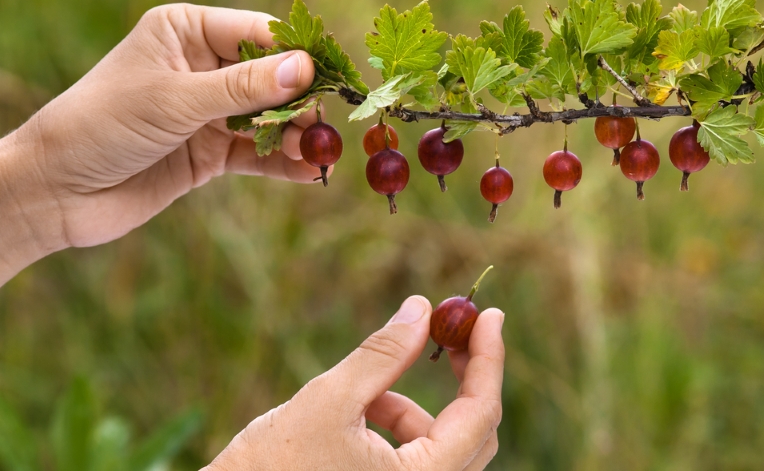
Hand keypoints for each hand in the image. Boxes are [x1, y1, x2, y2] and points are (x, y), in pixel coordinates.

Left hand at [0, 4, 320, 288]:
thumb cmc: (103, 125)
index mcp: (187, 32)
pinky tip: (309, 173)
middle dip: (300, 102)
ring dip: (296, 135)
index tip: (331, 78)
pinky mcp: (209, 152)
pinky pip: (256, 153)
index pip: (258, 34)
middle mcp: (202, 67)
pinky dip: (282, 163)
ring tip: (321, 154)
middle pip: (271, 78)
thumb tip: (305, 68)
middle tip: (327, 125)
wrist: (57, 192)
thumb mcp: (175, 100)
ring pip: (268, 118)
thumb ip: (242, 88)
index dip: (297, 55)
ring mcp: (208, 112)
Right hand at [205, 296, 504, 470]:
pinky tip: (362, 412)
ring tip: (371, 388)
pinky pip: (417, 458)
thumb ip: (383, 354)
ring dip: (416, 405)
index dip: (488, 359)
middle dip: (464, 377)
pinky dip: (398, 426)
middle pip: (475, 432)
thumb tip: (422, 308)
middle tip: (450, 331)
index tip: (490, 315)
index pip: (481, 413)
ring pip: (444, 445)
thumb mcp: (331, 400)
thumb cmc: (273, 467)